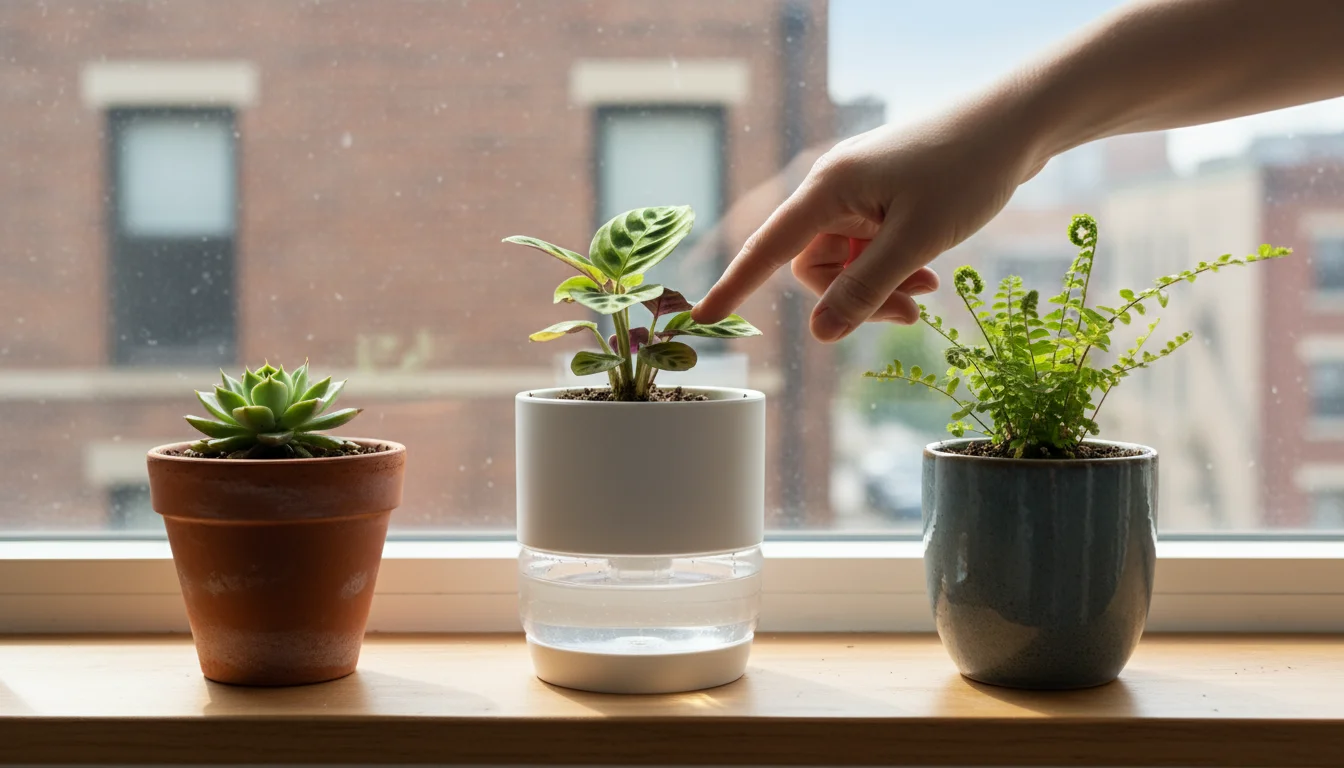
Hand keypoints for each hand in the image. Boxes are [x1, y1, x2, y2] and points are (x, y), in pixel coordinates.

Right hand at [693, 103, 1046, 341]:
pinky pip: (870, 247)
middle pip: (815, 265)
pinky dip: (893, 267)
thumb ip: (865, 290)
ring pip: (846, 262)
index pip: (768, 248)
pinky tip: (929, 273)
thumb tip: (820, 335)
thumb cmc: (967, 170)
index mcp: (828, 189)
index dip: (735, 285)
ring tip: (926, 291)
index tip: (702, 316)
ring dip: (880, 286)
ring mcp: (860, 192)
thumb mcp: (916, 240)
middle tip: (908, 313)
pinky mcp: (884, 196)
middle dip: (854, 298)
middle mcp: (834, 188)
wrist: (1018, 123)